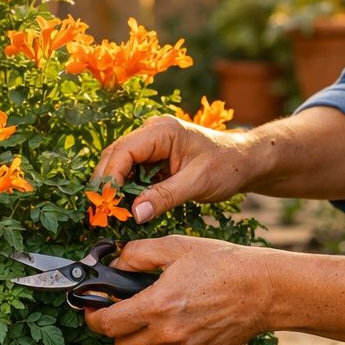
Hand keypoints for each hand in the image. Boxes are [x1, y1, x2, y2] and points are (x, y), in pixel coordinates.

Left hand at [84, 236, 270, 344]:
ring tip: (152, 315)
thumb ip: (137, 253)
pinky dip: (166, 344)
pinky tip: (179, 321)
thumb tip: (114, 263)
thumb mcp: (175, 246)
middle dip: (115, 331)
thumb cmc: (222, 263)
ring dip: (140, 340)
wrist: (265, 289)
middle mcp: (168, 334)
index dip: (92, 317)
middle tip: (122, 312)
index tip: (92, 310)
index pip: (107, 325)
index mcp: (156, 306)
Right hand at [91, 116, 257, 222]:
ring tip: (109, 213)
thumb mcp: (198, 183)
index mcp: (161, 131)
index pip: (123, 152)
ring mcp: (151, 144)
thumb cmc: (228, 166)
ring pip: (119, 165)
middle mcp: (151, 132)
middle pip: (114, 156)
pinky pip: (132, 173)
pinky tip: (124, 207)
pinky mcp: (154, 158)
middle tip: (99, 213)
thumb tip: (134, 214)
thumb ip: (165, 197)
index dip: (110, 178)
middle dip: (105, 184)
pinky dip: (125, 190)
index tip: (105, 204)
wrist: (246, 162)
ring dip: (113, 188)